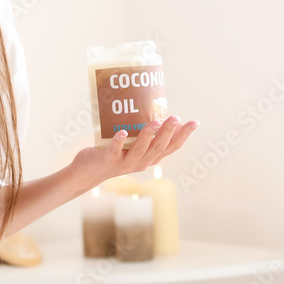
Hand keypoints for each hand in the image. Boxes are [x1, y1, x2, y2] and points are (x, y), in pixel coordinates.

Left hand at [68, 116, 199, 192]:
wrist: (89, 171)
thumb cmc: (113, 153)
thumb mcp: (132, 145)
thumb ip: (143, 134)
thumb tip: (155, 112)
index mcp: (149, 158)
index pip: (171, 147)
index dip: (183, 136)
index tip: (195, 122)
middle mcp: (141, 162)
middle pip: (158, 148)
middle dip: (168, 132)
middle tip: (175, 117)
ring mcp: (125, 163)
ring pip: (140, 150)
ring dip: (148, 135)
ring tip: (155, 122)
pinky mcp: (109, 160)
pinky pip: (116, 150)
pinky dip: (120, 141)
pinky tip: (122, 132)